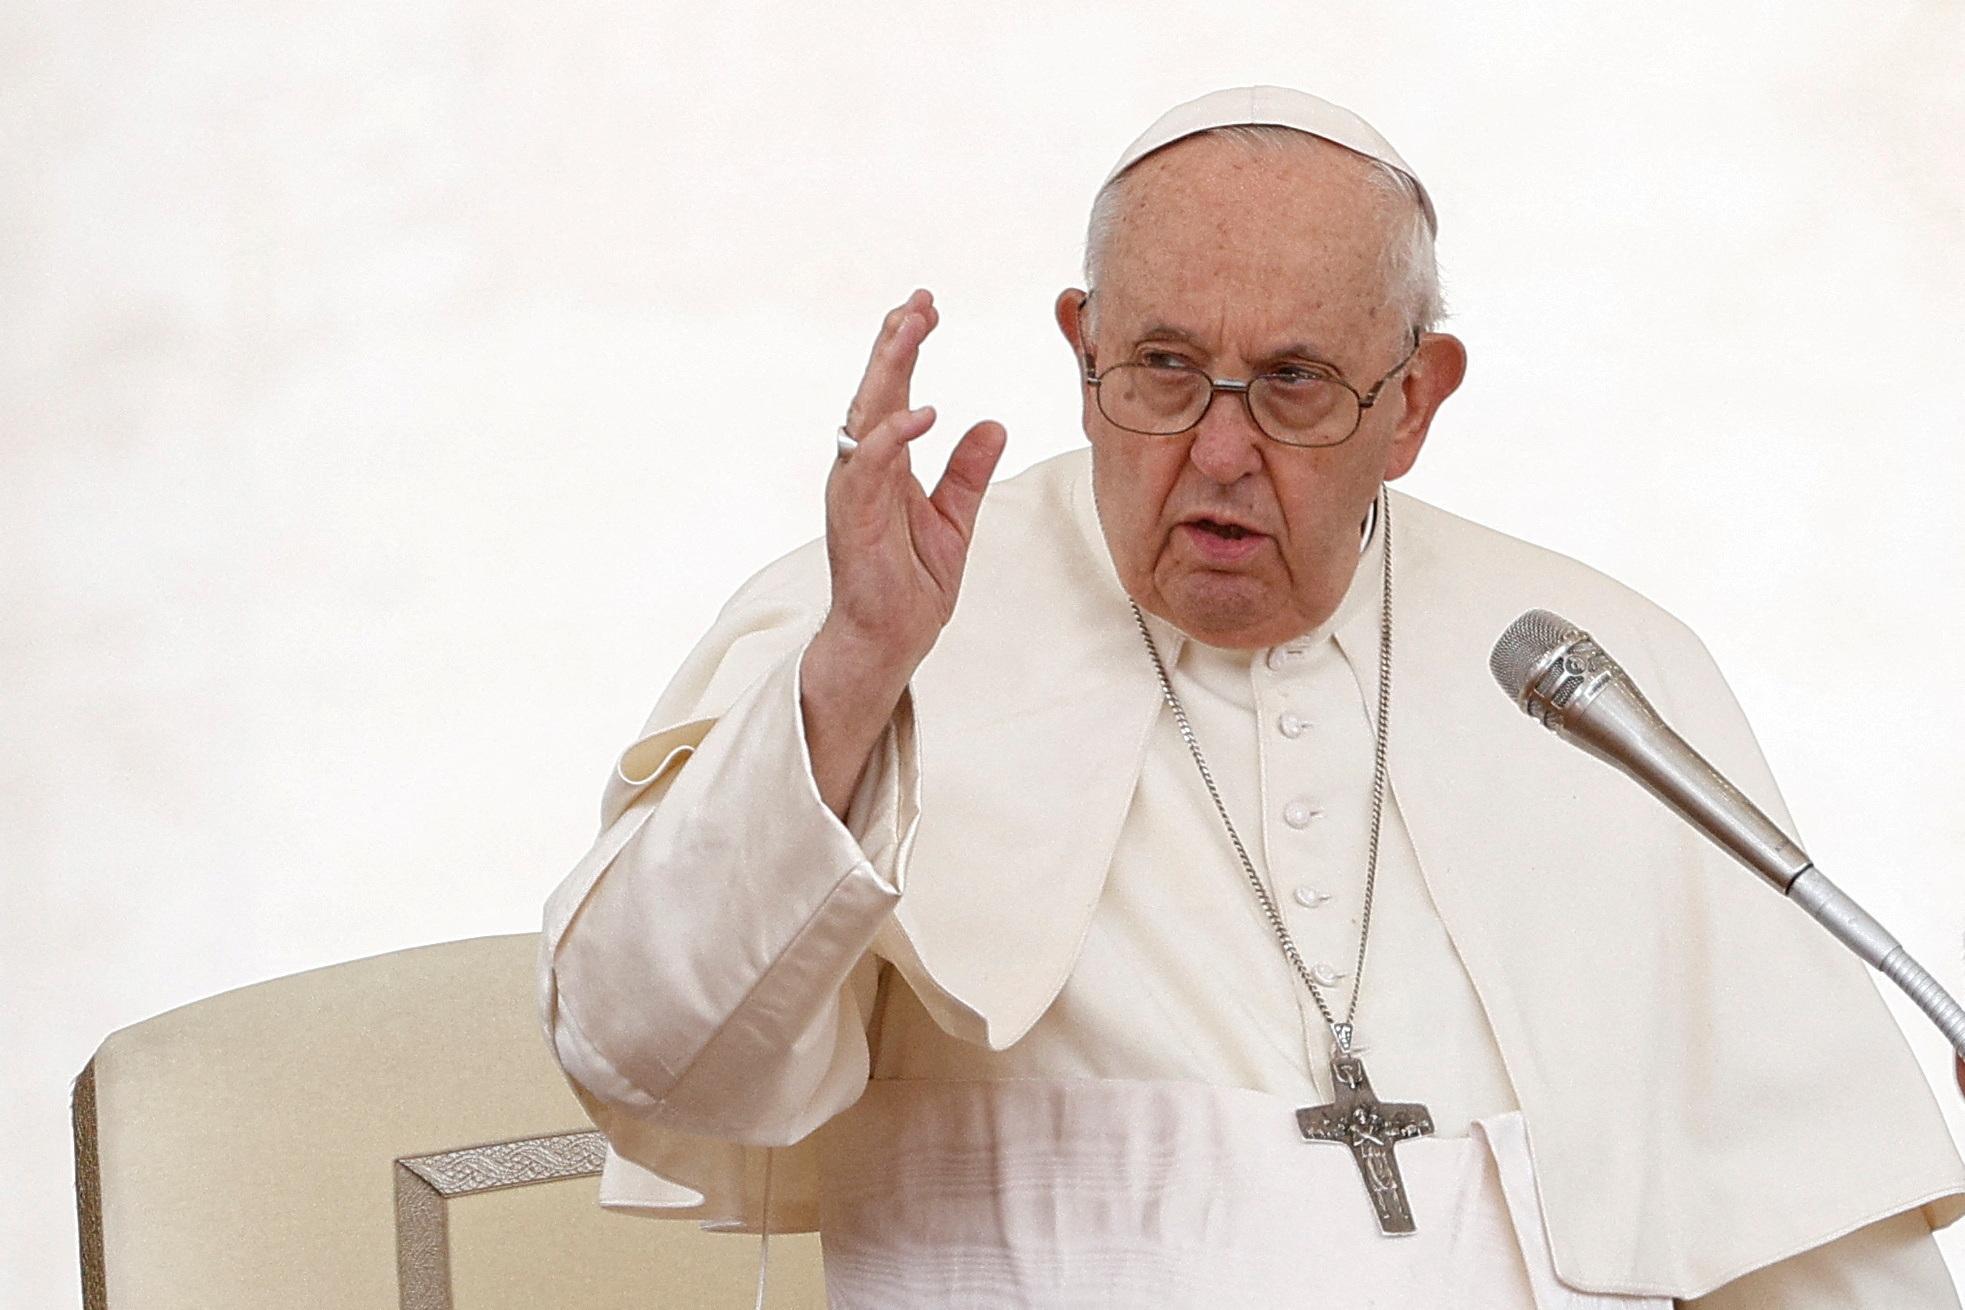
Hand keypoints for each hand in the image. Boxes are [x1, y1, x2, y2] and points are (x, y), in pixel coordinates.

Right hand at [802, 290, 1006, 814]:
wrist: (888, 640)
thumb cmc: (910, 584)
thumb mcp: (955, 519)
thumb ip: (968, 471)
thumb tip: (992, 424)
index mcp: (884, 463)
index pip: (892, 391)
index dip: (905, 346)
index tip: (926, 305)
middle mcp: (862, 468)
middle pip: (875, 389)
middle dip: (895, 341)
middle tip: (920, 300)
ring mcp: (855, 490)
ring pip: (867, 414)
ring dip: (890, 369)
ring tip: (913, 330)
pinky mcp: (857, 517)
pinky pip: (874, 465)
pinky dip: (896, 434)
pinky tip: (925, 409)